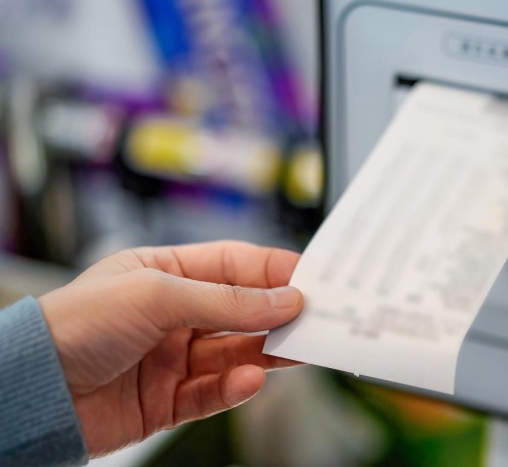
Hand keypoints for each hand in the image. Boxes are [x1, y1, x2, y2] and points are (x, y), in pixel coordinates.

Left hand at [39, 241, 302, 456]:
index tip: (314, 279)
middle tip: (319, 318)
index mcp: (166, 274)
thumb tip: (284, 299)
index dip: (275, 271)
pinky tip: (250, 379)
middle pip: (243, 312)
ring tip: (300, 350)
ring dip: (268, 352)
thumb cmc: (73, 325)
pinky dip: (236, 388)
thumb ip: (226, 301)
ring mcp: (171, 358)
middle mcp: (173, 315)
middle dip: (280, 314)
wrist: (29, 392)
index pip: (235, 266)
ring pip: (236, 353)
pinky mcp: (168, 400)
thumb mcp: (156, 296)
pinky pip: (214, 392)